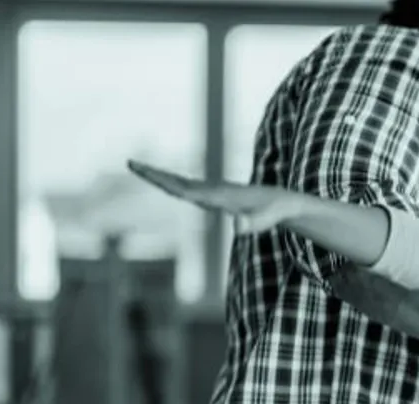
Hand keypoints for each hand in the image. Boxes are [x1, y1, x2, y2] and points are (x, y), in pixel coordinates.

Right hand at [126, 159, 302, 233]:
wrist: (287, 202)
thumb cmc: (278, 210)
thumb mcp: (269, 218)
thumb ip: (254, 222)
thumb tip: (237, 227)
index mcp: (221, 195)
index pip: (186, 189)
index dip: (164, 182)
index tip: (145, 172)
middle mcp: (215, 191)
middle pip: (179, 182)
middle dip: (154, 174)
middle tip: (130, 163)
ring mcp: (216, 193)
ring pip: (183, 185)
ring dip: (161, 177)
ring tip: (139, 168)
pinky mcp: (220, 198)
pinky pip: (192, 191)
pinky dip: (176, 185)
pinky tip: (168, 184)